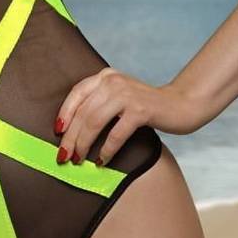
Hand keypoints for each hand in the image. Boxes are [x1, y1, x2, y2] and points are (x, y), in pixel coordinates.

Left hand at [54, 68, 204, 165]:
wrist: (181, 104)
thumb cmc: (145, 106)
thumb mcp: (119, 97)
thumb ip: (99, 104)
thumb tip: (70, 131)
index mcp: (106, 76)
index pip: (76, 93)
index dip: (64, 113)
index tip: (57, 132)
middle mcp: (113, 81)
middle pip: (83, 111)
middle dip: (71, 136)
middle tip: (64, 156)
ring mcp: (127, 95)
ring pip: (94, 122)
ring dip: (83, 144)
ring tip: (78, 160)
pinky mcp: (140, 110)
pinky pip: (116, 134)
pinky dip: (106, 150)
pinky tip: (102, 161)